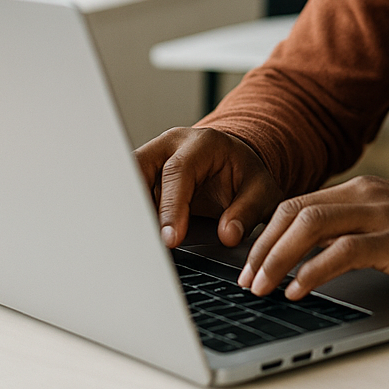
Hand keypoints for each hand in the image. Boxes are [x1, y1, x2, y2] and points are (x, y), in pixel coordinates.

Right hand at [134, 127, 284, 248]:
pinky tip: (132, 238)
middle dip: (139, 208)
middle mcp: (170, 145)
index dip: (171, 207)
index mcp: (201, 144)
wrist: (233, 163)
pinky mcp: (140, 174)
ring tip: (134, 244)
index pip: (178, 172)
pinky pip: (126, 193)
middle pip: (140, 170)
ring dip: (128, 212)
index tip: (170, 239)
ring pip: (126, 182)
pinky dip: (129, 215)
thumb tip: (228, 235)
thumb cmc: (245, 176)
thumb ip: (248, 211)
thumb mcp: (262, 191)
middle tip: (143, 245)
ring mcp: (151, 158)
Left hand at [236, 175, 388, 299]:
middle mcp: (369, 194)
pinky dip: (313, 270)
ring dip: (278, 258)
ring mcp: (385, 214)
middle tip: (247, 279)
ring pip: (312, 225)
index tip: (250, 264)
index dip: (267, 234)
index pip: (299, 203)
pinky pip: (344, 251)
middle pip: (295, 210)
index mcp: (365, 189)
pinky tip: (299, 290)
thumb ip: (358, 229)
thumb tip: (311, 255)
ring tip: (263, 287)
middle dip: (262, 246)